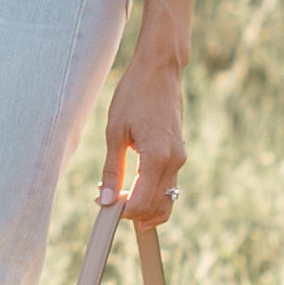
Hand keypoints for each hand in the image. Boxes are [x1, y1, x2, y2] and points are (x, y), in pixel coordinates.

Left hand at [96, 55, 185, 224]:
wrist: (159, 71)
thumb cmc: (134, 95)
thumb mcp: (115, 132)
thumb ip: (112, 170)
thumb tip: (105, 200)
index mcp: (157, 156)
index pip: (142, 202)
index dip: (123, 212)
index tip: (103, 207)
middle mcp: (174, 160)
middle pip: (157, 206)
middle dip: (134, 213)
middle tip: (109, 204)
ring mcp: (180, 157)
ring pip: (167, 199)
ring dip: (145, 207)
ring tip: (120, 199)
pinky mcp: (179, 152)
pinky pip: (169, 184)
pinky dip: (153, 193)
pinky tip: (132, 187)